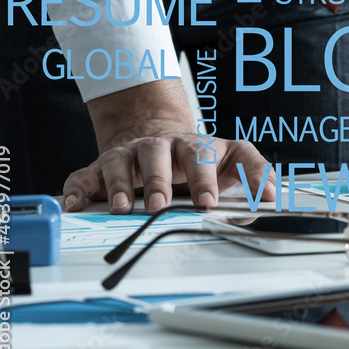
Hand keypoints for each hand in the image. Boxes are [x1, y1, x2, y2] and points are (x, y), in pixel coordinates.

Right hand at [63, 80, 274, 213]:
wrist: (159, 140)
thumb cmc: (198, 160)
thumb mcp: (232, 163)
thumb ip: (255, 178)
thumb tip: (272, 198)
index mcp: (194, 146)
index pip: (203, 156)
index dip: (206, 178)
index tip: (210, 202)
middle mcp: (161, 147)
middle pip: (158, 154)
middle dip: (159, 180)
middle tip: (160, 206)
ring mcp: (129, 155)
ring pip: (120, 161)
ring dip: (119, 184)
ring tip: (121, 207)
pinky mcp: (101, 168)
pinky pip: (84, 176)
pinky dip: (78, 190)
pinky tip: (76, 205)